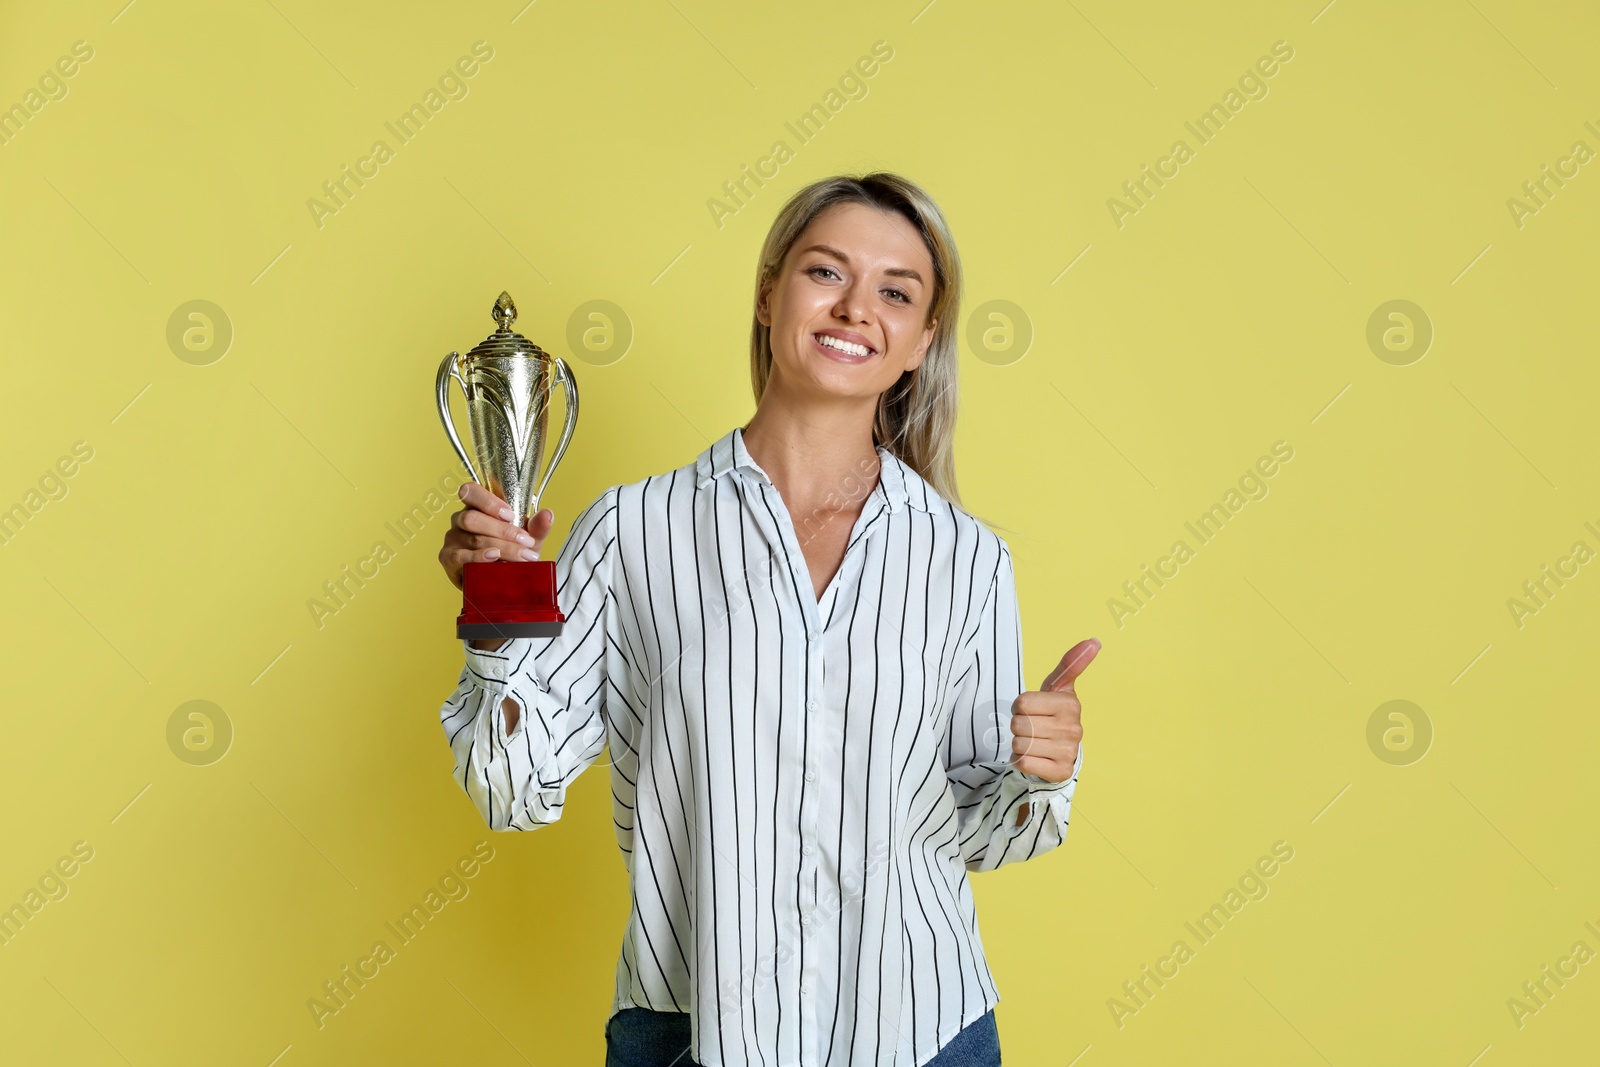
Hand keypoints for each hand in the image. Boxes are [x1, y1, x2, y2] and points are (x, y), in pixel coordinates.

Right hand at [438, 482, 554, 592]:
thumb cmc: (510, 554)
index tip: (510, 515)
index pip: (471, 492)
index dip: (488, 501)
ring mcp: (452, 538)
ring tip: (522, 557)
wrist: (500, 581)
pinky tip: (493, 557)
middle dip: (504, 531)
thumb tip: (547, 515)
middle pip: (473, 518)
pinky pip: (459, 556)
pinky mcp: (448, 558)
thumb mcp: (528, 540)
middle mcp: (460, 519)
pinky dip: (478, 557)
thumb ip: (537, 527)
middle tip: (527, 542)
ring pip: (474, 538)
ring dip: (502, 547)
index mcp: (477, 507)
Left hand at [1010, 638, 1098, 782]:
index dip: (1020, 707)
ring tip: (1034, 742)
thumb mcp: (1058, 687)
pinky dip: (1021, 761)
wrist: (1058, 752)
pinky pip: (1024, 763)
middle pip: (1018, 724)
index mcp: (1071, 704)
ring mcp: (1069, 752)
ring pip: (1019, 744)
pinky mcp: (1060, 772)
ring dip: (1019, 744)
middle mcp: (1074, 728)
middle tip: (1033, 728)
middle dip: (1019, 726)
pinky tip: (1035, 758)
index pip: (1022, 703)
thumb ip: (1071, 663)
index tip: (1033, 710)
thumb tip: (1094, 640)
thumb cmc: (1053, 714)